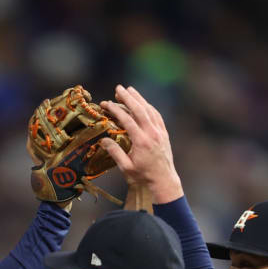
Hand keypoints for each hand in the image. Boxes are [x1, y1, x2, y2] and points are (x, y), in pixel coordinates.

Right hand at [99, 85, 182, 204]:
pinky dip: (149, 106)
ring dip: (139, 99)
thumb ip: (115, 153)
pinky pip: (156, 115)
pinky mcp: (164, 133)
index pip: (127, 120)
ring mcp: (160, 132)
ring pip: (149, 110)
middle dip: (128, 97)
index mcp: (141, 142)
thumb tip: (103, 140)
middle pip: (139, 110)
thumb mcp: (126, 168)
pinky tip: (143, 102)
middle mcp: (152, 134)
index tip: (106, 103)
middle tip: (118, 88)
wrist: (163, 180)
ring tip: (129, 90)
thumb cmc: (142, 176)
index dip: (116, 110)